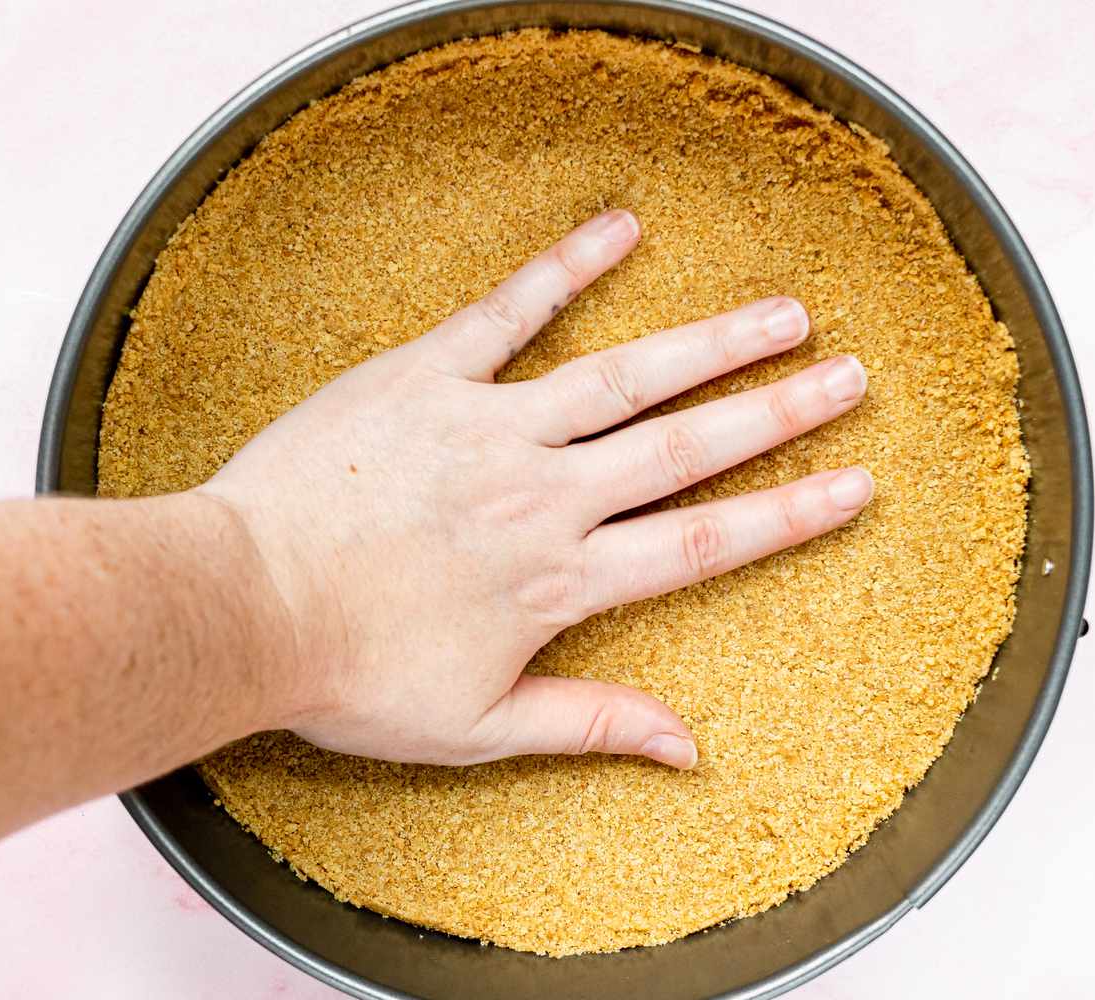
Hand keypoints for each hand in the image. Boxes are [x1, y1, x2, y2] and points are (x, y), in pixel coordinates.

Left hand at [199, 210, 870, 769]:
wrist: (239, 606)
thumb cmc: (350, 673)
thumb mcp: (476, 724)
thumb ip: (589, 721)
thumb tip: (687, 747)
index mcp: (562, 579)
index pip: (702, 542)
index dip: (788, 514)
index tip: (855, 484)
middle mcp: (545, 494)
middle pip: (686, 447)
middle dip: (779, 412)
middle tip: (853, 376)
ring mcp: (489, 427)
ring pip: (624, 377)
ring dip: (711, 343)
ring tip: (783, 313)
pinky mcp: (426, 376)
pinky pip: (507, 311)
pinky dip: (566, 267)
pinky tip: (621, 227)